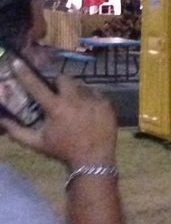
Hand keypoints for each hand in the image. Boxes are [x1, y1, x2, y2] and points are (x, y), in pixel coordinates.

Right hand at [1, 57, 118, 169]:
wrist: (93, 161)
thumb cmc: (63, 151)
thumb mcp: (37, 143)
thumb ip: (17, 132)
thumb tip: (2, 120)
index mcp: (56, 108)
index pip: (36, 85)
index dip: (25, 73)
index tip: (19, 62)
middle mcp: (75, 99)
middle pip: (63, 79)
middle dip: (57, 83)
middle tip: (56, 93)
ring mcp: (93, 100)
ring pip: (81, 86)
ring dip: (74, 91)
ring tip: (73, 104)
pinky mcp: (106, 104)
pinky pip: (95, 93)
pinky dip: (89, 98)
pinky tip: (86, 109)